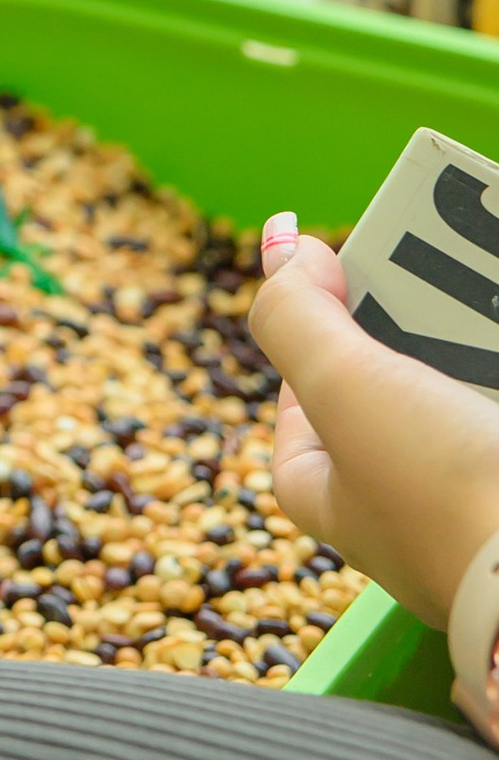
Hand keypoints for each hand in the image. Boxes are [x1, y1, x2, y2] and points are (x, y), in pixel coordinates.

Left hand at [250, 221, 498, 627]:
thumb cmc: (440, 492)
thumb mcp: (339, 386)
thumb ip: (296, 314)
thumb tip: (281, 248)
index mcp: (336, 501)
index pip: (302, 413)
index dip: (312, 349)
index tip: (337, 290)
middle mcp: (404, 511)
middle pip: (395, 398)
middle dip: (416, 336)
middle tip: (433, 281)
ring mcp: (473, 509)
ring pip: (466, 404)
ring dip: (480, 350)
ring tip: (487, 294)